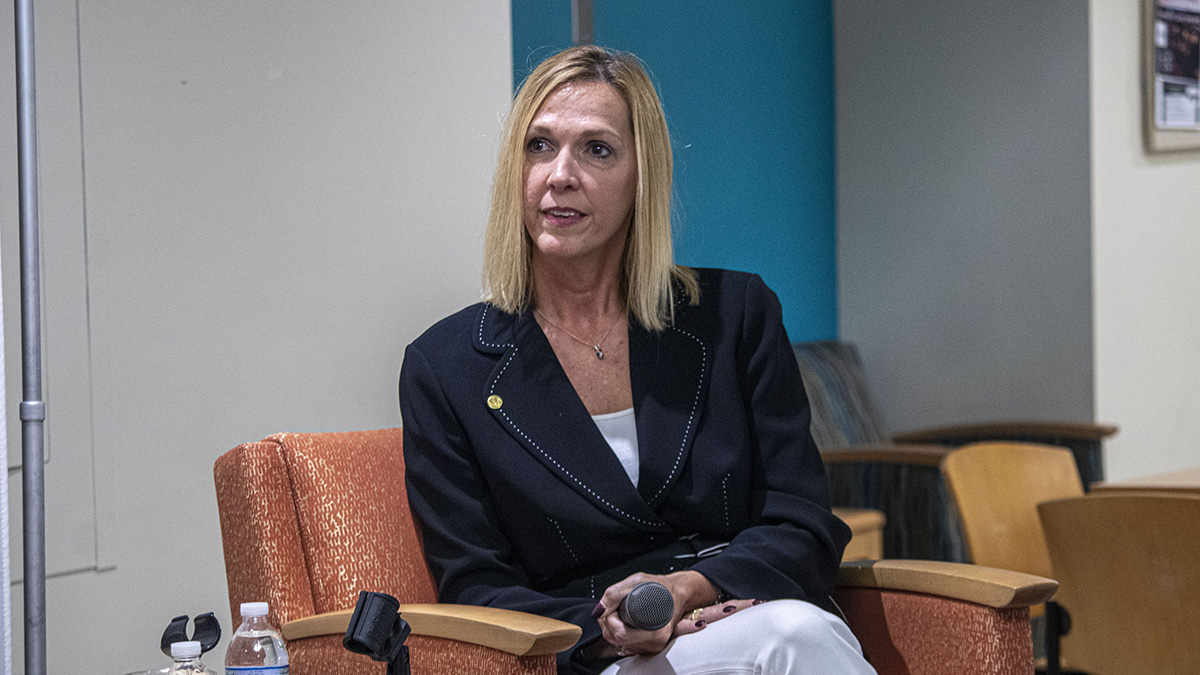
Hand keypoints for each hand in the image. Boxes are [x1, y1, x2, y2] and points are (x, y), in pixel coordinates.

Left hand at [593, 571, 752, 656]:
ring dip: (612, 627)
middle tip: (615, 607)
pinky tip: (624, 621)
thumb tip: (599, 610)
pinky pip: (624, 644)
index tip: (613, 607)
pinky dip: (618, 632)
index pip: (620, 633)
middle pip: (615, 639)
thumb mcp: (637, 581)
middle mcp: (655, 643)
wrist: (678, 593)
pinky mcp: (648, 647)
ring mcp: (651, 647)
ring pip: (617, 642)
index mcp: (656, 631)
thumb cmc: (662, 587)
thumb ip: (615, 594)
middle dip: (608, 622)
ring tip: (620, 612)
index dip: (610, 618)